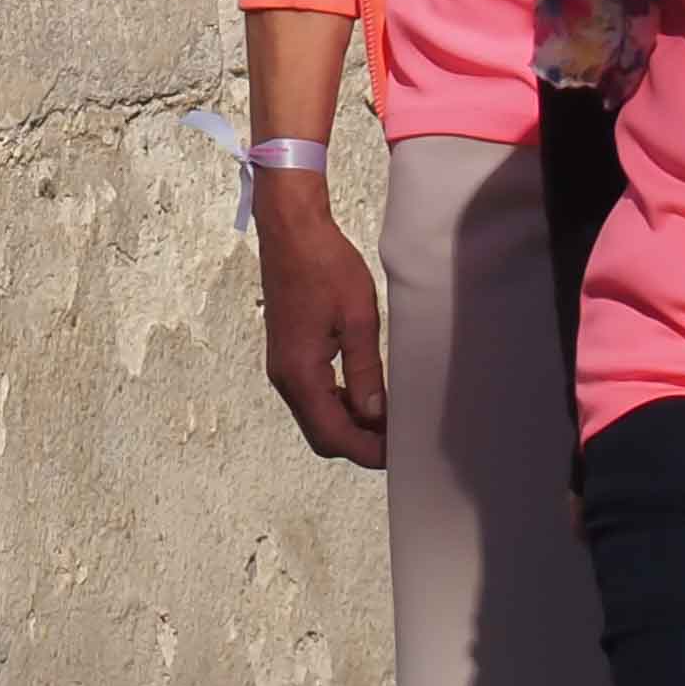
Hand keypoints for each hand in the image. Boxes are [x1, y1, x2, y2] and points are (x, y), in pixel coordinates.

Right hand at [253, 174, 389, 469]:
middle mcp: (285, 378)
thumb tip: (375, 415)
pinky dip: (340, 406)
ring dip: (351, 425)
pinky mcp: (289, 356)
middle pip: (322, 434)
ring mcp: (284, 368)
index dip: (367, 451)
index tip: (401, 453)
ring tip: (392, 419)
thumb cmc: (325, 267)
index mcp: (300, 373)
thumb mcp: (357, 320)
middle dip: (360, 444)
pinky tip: (368, 394)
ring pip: (317, 417)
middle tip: (401, 439)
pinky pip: (314, 397)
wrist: (291, 233)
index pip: (333, 434)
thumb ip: (365, 372)